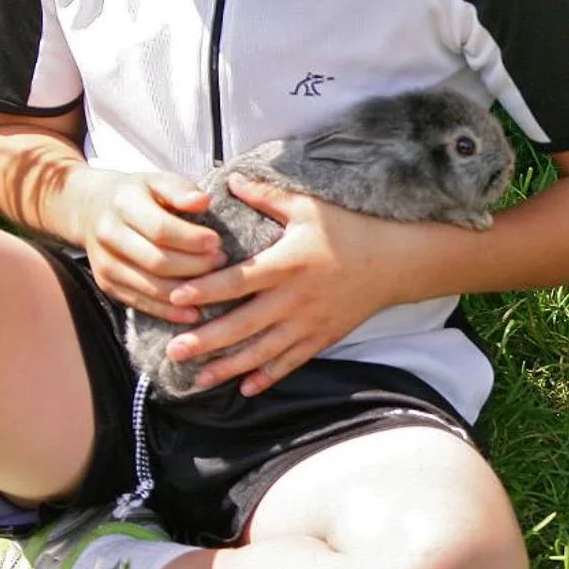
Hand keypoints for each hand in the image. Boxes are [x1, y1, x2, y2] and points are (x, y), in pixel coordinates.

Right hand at [71, 169, 222, 320]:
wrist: (91, 209)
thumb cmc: (138, 195)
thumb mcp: (157, 181)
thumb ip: (180, 189)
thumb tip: (203, 201)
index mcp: (122, 204)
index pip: (160, 228)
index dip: (192, 239)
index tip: (217, 242)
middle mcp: (108, 235)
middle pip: (157, 261)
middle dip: (194, 266)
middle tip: (220, 262)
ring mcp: (104, 263)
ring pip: (150, 287)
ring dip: (185, 291)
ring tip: (213, 286)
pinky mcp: (106, 284)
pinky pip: (139, 303)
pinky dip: (168, 312)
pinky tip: (192, 312)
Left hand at [162, 173, 428, 393]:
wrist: (395, 262)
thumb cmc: (350, 230)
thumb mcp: (309, 207)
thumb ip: (267, 196)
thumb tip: (230, 179)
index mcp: (287, 264)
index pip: (238, 280)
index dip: (206, 289)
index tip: (177, 297)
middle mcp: (294, 299)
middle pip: (243, 325)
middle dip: (207, 341)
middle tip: (174, 351)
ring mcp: (309, 323)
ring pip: (262, 352)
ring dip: (228, 367)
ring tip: (197, 379)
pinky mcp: (322, 337)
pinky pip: (291, 362)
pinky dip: (268, 377)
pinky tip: (245, 389)